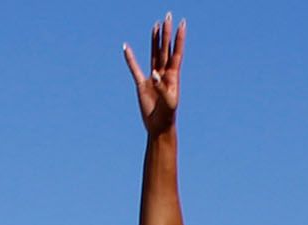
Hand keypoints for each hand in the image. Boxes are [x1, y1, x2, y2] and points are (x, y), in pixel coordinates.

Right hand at [123, 13, 183, 133]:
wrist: (159, 126)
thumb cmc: (167, 115)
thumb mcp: (168, 102)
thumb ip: (162, 87)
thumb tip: (154, 73)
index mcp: (173, 76)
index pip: (177, 52)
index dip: (179, 38)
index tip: (182, 23)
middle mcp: (164, 73)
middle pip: (165, 48)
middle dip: (166, 33)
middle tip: (168, 16)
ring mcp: (153, 77)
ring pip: (154, 54)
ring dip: (155, 40)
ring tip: (156, 25)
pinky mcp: (141, 84)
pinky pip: (134, 68)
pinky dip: (130, 58)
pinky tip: (126, 47)